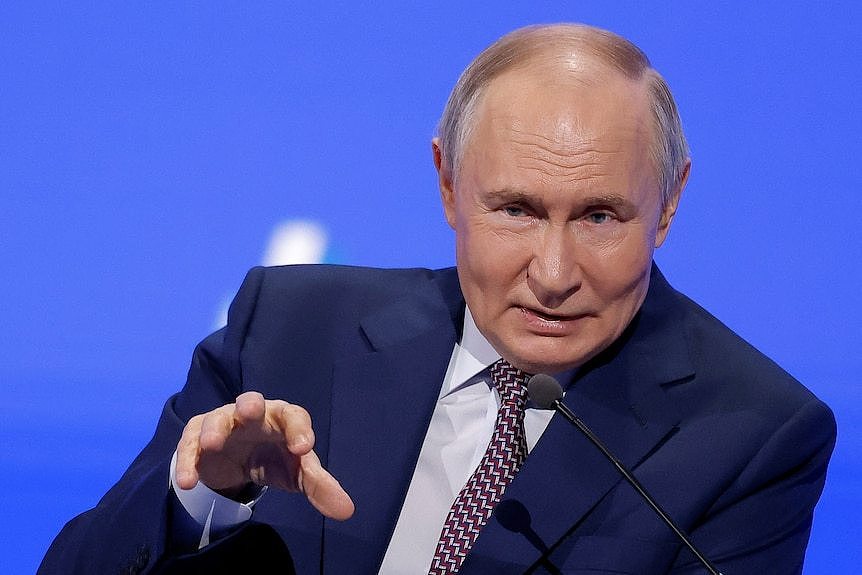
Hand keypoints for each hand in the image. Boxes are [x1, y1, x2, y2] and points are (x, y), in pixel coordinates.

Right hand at [175, 391, 354, 520]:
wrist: (240, 462)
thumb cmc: (276, 458)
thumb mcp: (298, 473)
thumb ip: (319, 487)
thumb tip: (347, 511)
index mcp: (283, 418)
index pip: (294, 416)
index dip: (299, 429)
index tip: (304, 449)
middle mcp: (253, 414)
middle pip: (252, 400)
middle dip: (250, 404)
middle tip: (250, 410)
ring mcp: (223, 422)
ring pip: (217, 419)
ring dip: (214, 429)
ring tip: (211, 444)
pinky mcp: (197, 437)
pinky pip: (189, 445)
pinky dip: (187, 461)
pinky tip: (187, 482)